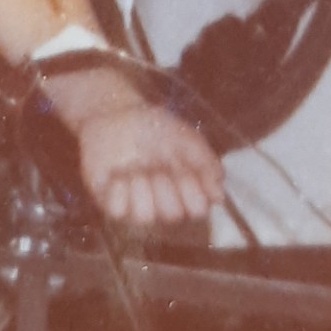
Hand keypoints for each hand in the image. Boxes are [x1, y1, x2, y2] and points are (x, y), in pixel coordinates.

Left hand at [48, 66, 223, 227]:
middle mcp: (162, 201)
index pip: (198, 209)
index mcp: (183, 188)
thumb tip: (220, 196)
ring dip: (141, 188)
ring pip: (145, 217)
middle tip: (156, 165)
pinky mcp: (111, 201)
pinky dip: (119, 191)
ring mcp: (136, 203)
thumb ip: (205, 162)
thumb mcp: (184, 136)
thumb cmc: (152, 126)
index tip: (183, 168)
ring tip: (135, 169)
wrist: (114, 112)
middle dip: (165, 186)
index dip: (192, 191)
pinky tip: (117, 174)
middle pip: (172, 214)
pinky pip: (118, 211)